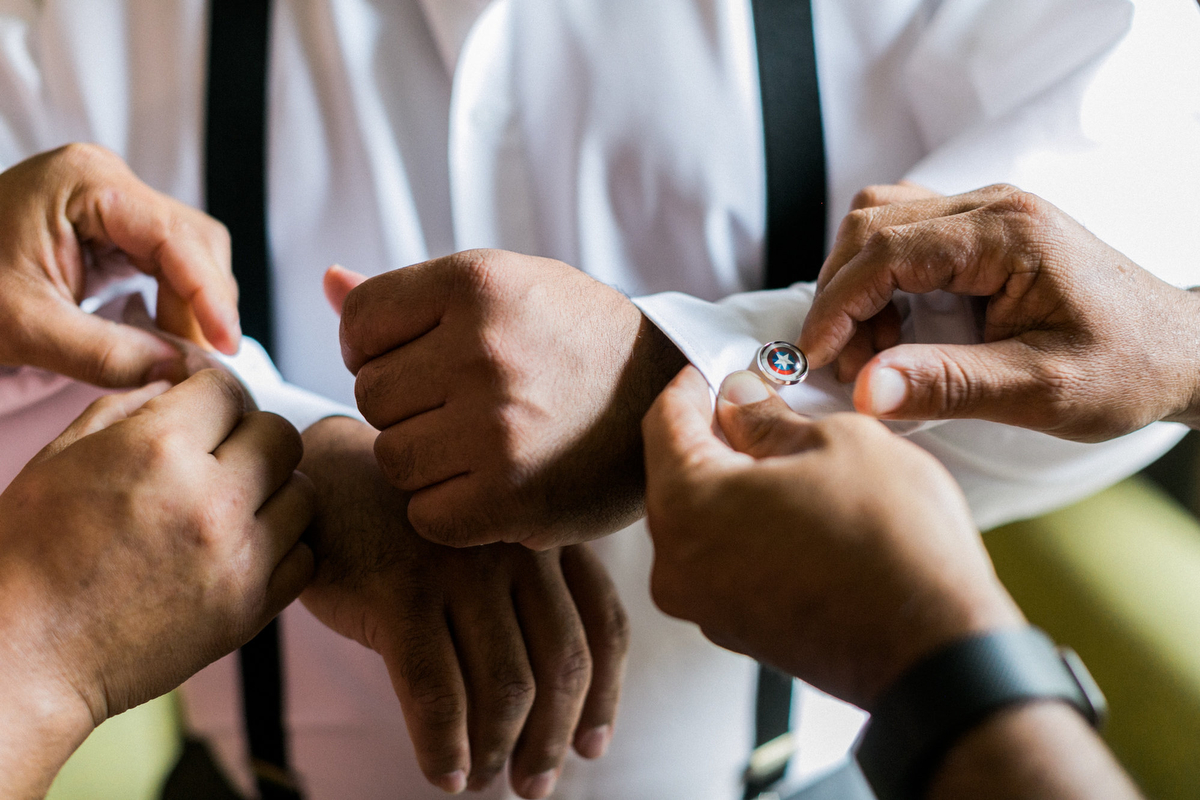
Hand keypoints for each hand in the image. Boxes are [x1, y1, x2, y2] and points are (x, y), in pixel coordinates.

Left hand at [0, 144, 239, 385]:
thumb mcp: (25, 328)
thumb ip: (107, 354)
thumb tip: (181, 372)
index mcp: (86, 183)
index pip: (178, 237)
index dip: (210, 295)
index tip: (226, 346)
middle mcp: (107, 181)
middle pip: (194, 242)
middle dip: (203, 303)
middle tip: (196, 361)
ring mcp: (110, 202)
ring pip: (189, 254)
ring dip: (192, 306)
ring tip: (178, 353)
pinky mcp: (110, 227)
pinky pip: (165, 262)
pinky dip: (173, 302)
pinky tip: (163, 335)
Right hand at [0, 370, 313, 797]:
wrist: (26, 654)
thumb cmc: (31, 554)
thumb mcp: (63, 456)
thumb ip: (129, 407)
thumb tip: (179, 382)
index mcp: (160, 449)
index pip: (229, 389)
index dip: (211, 396)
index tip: (201, 414)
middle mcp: (212, 498)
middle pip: (281, 434)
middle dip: (251, 437)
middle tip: (220, 458)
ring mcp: (239, 556)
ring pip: (303, 492)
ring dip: (272, 492)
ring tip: (231, 507)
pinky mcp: (252, 608)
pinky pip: (305, 555)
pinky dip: (282, 548)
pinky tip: (242, 549)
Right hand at [297, 416, 629, 798]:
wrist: (324, 481)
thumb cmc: (409, 532)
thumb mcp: (484, 548)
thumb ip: (524, 600)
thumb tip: (554, 709)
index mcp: (544, 539)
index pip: (604, 624)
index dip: (604, 695)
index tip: (591, 746)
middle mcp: (514, 550)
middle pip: (561, 663)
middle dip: (552, 738)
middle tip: (533, 785)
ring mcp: (459, 569)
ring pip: (505, 685)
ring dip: (496, 751)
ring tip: (480, 782)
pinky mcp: (400, 591)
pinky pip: (436, 690)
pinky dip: (443, 745)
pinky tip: (442, 773)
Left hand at [328, 251, 685, 548]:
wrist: (667, 388)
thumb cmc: (574, 335)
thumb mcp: (505, 287)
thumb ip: (412, 294)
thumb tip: (328, 284)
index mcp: (475, 283)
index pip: (358, 325)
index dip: (378, 348)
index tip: (421, 359)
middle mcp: (483, 350)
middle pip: (370, 395)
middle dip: (407, 404)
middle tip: (464, 404)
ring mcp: (497, 427)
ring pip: (392, 458)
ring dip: (425, 459)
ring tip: (481, 442)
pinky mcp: (511, 497)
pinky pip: (425, 515)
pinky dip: (450, 509)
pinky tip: (490, 484)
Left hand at [642, 367, 1021, 708]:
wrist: (934, 651)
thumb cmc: (891, 544)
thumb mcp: (835, 442)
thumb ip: (768, 416)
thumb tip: (740, 399)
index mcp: (686, 504)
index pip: (663, 421)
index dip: (691, 385)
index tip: (717, 372)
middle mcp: (677, 563)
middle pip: (674, 474)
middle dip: (711, 434)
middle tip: (757, 406)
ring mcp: (704, 606)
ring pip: (700, 521)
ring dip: (730, 484)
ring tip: (785, 459)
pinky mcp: (737, 631)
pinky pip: (723, 562)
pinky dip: (745, 530)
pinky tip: (794, 512)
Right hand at [798, 184, 1199, 440]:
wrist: (1179, 355)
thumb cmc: (1126, 369)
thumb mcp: (1040, 390)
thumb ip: (949, 386)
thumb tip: (864, 392)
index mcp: (1008, 233)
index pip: (886, 249)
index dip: (836, 304)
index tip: (813, 357)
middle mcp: (993, 208)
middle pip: (871, 223)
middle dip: (841, 295)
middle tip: (851, 364)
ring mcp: (987, 215)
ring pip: (880, 224)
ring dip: (858, 288)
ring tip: (878, 354)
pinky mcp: (982, 235)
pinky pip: (905, 241)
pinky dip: (882, 286)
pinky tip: (899, 335)